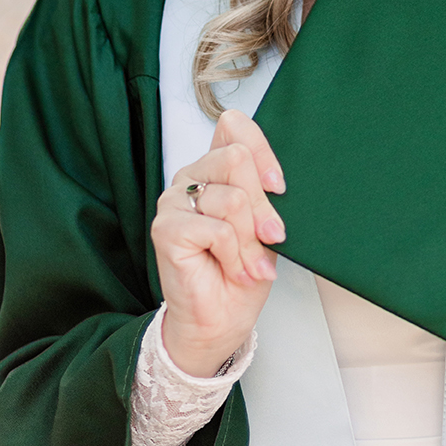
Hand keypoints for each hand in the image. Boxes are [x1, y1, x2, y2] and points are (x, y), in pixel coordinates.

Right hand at [150, 109, 285, 377]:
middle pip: (237, 158)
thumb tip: (276, 182)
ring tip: (250, 265)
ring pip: (232, 198)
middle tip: (271, 237)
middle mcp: (192, 176)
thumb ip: (264, 195)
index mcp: (215, 167)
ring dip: (250, 241)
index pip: (233, 125)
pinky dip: (235, 255)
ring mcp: (174, 200)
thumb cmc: (244, 270)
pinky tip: (233, 271)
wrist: (222, 319)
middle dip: (263, 206)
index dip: (262, 150)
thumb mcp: (265, 224)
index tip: (279, 187)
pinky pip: (217, 229)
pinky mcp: (166, 228)